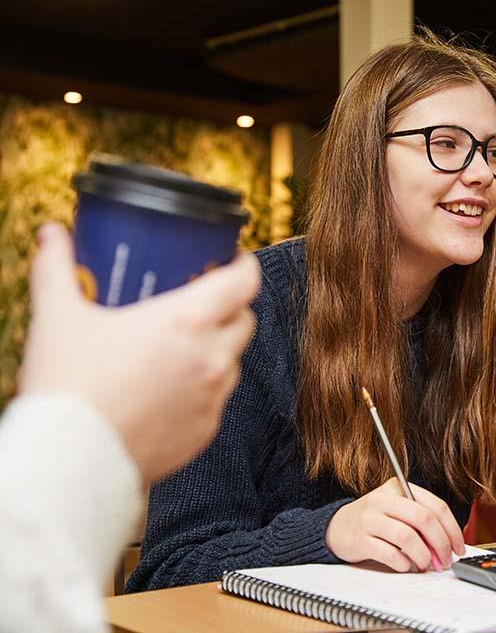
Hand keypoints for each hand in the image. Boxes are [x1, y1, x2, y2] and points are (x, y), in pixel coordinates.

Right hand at [18, 223, 260, 482]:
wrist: (68, 463)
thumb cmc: (66, 387)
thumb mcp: (57, 317)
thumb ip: (56, 268)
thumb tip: (52, 233)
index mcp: (188, 322)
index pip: (243, 282)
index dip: (243, 265)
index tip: (231, 258)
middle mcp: (212, 358)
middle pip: (244, 321)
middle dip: (230, 307)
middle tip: (201, 300)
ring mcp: (213, 398)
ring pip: (232, 361)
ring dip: (217, 349)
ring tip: (181, 345)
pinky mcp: (206, 431)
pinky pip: (216, 399)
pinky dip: (202, 387)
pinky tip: (170, 387)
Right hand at [326, 479, 465, 571]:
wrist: (337, 527)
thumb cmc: (375, 520)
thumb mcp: (397, 510)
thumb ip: (421, 522)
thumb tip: (447, 545)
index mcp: (399, 488)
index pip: (435, 505)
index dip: (451, 528)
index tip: (459, 546)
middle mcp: (384, 500)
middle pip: (424, 519)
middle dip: (441, 543)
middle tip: (445, 559)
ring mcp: (370, 519)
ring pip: (407, 536)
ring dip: (422, 555)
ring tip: (425, 564)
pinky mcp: (359, 539)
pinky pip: (389, 553)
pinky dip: (402, 563)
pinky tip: (405, 565)